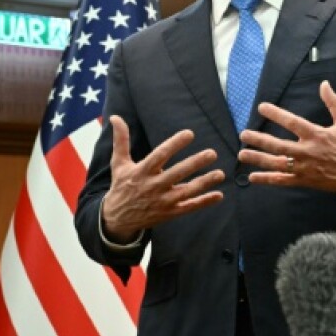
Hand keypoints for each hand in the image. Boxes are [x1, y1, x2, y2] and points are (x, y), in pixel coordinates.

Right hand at [101, 116, 224, 242]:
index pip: (159, 155)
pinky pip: (189, 207)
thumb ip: (121, 140)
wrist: (117, 218)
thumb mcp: (119, 164)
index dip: (174, 144)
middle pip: (177, 173)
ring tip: (220, 174)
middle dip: (195, 163)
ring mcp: (162, 201)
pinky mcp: (170, 213)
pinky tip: (219, 195)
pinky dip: (204, 202)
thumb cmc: (122, 185)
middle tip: (212, 153)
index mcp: (142, 172)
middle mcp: (153, 186)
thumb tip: (115, 117)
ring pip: (187, 192)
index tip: (189, 133)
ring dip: (204, 183)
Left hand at [238, 80, 335, 196]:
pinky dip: (267, 179)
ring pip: (276, 164)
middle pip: (278, 145)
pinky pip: (282, 180)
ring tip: (242, 154)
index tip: (261, 107)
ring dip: (258, 159)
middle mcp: (308, 152)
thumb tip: (324, 84)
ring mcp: (304, 168)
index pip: (292, 122)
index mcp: (317, 135)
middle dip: (259, 140)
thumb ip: (333, 102)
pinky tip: (252, 177)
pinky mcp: (304, 180)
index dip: (276, 114)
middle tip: (244, 135)